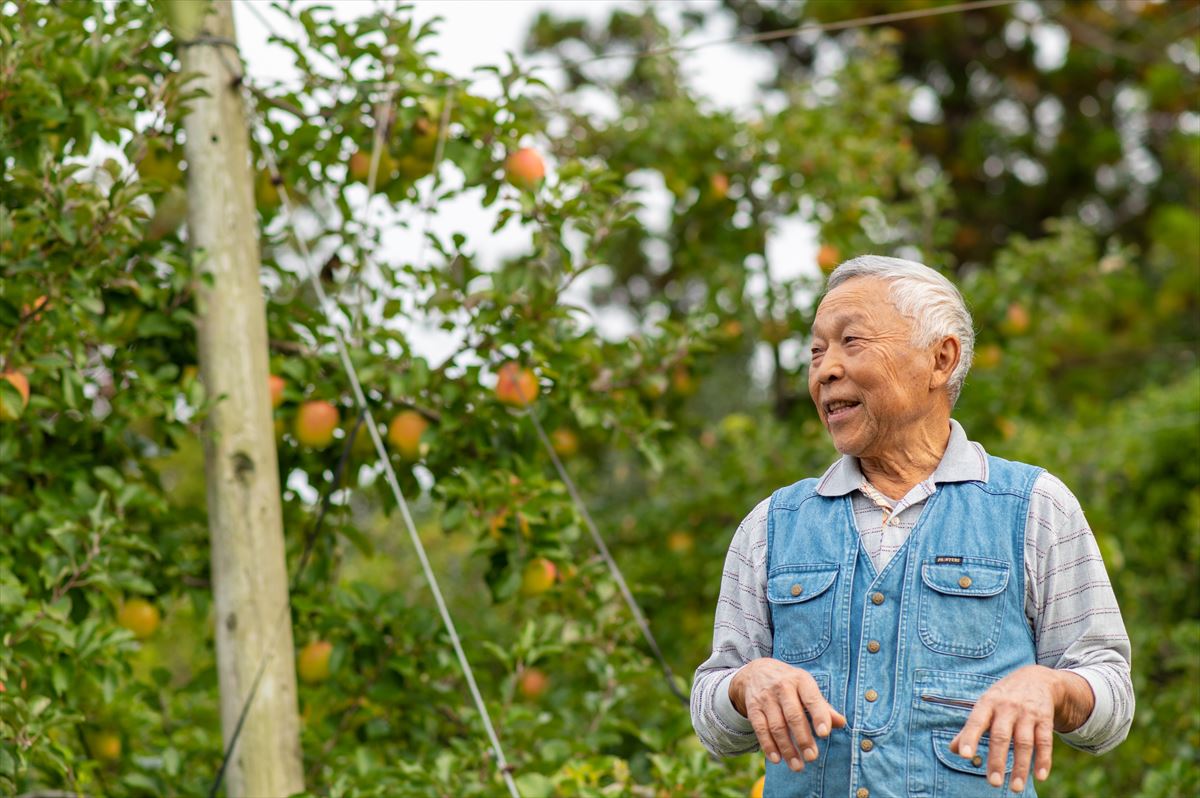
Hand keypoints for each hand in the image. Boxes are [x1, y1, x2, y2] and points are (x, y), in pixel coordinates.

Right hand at [729, 658, 846, 772]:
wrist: (757, 671)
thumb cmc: (790, 684)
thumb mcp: (807, 687)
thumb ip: (823, 706)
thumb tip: (841, 723)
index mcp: (801, 680)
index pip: (811, 699)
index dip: (819, 716)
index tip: (824, 734)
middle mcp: (782, 687)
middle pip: (793, 715)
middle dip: (803, 739)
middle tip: (812, 757)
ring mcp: (766, 698)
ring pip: (777, 726)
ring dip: (787, 748)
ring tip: (797, 766)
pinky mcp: (753, 708)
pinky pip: (760, 729)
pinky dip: (768, 746)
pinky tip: (777, 759)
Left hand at [949, 665, 1093, 792]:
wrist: (1037, 678)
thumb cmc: (1003, 697)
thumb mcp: (985, 706)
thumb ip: (970, 728)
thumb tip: (953, 749)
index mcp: (987, 703)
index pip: (976, 721)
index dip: (969, 738)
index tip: (965, 755)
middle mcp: (1007, 707)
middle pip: (1001, 736)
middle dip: (997, 760)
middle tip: (993, 783)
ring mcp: (1027, 713)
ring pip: (1024, 742)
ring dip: (1020, 767)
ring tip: (1015, 788)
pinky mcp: (1045, 719)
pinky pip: (1045, 741)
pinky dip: (1043, 760)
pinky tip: (1040, 776)